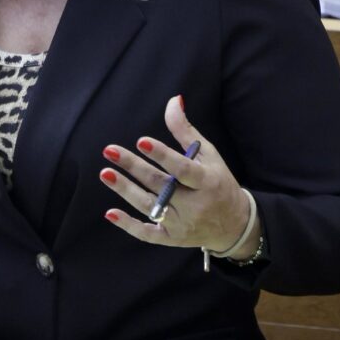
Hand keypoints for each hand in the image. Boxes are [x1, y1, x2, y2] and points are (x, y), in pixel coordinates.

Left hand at [100, 96, 259, 256]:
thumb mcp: (208, 155)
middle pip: (160, 185)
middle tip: (109, 151)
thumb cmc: (218, 182)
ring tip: (105, 173)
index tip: (141, 141)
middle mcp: (195, 205)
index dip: (163, 155)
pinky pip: (148, 234)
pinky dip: (129, 225)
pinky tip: (110, 213)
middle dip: (134, 167)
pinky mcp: (172, 239)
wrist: (233, 225)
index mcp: (208, 182)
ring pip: (150, 206)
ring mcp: (183, 224)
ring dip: (125, 190)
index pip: (183, 169)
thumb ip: (186, 130)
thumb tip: (174, 100)